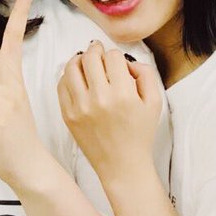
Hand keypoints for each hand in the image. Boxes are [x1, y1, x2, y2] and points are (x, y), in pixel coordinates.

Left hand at [58, 41, 161, 178]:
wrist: (122, 165)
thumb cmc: (140, 134)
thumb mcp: (154, 103)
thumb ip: (146, 75)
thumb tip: (127, 61)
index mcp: (123, 95)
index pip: (113, 57)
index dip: (115, 55)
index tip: (116, 61)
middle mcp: (99, 99)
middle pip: (90, 58)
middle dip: (95, 50)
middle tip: (97, 50)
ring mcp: (80, 107)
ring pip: (71, 68)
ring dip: (78, 59)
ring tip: (84, 60)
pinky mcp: (67, 115)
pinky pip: (61, 85)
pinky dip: (67, 76)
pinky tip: (76, 78)